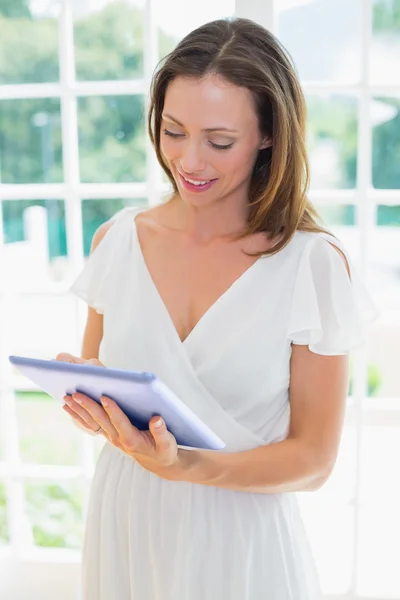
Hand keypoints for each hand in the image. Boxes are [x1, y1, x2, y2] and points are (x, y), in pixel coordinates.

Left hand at [56, 353, 181, 479]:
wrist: (158, 463)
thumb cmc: (164, 450)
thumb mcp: (167, 443)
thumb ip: (161, 431)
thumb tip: (157, 419)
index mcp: (132, 439)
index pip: (119, 421)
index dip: (112, 409)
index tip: (104, 396)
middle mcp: (118, 439)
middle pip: (100, 420)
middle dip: (88, 406)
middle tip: (76, 394)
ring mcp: (112, 437)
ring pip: (92, 422)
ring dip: (79, 410)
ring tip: (66, 398)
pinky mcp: (110, 434)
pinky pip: (92, 424)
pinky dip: (80, 416)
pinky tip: (70, 407)